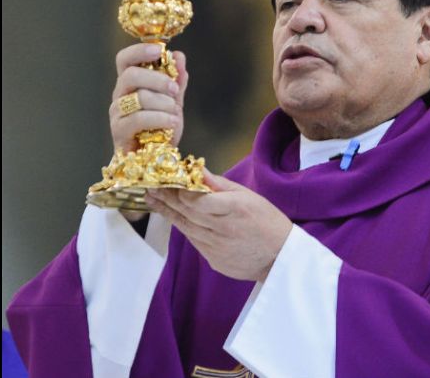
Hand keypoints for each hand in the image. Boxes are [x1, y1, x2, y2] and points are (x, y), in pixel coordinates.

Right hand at [109, 43, 188, 153]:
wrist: (156, 160)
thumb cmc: (161, 130)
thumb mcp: (174, 103)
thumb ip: (176, 81)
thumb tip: (179, 56)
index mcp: (131, 84)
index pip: (125, 59)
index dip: (139, 51)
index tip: (159, 50)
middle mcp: (120, 95)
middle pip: (130, 75)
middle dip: (157, 79)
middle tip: (175, 89)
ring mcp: (117, 113)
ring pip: (138, 97)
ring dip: (163, 103)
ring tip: (175, 112)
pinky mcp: (119, 131)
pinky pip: (138, 118)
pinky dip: (160, 118)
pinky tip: (172, 123)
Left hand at [145, 168, 293, 281]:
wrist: (280, 258)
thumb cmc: (267, 221)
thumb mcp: (248, 196)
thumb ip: (219, 185)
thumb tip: (197, 170)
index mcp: (236, 209)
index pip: (198, 200)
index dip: (180, 191)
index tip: (165, 181)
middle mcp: (224, 229)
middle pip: (187, 212)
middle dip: (166, 198)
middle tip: (149, 188)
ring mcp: (217, 248)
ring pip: (186, 227)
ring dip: (168, 213)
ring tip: (153, 200)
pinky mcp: (214, 260)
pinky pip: (195, 241)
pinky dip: (185, 227)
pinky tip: (175, 217)